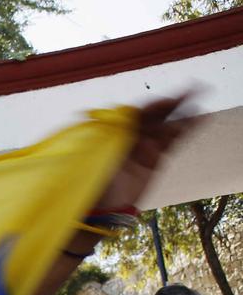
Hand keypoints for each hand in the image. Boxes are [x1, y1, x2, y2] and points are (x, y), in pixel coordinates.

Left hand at [95, 93, 196, 209]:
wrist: (102, 205)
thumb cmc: (93, 177)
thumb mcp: (100, 151)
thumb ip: (114, 132)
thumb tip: (127, 114)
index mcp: (115, 131)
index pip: (138, 113)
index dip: (154, 106)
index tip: (169, 100)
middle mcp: (130, 137)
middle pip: (154, 116)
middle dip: (172, 103)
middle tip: (192, 90)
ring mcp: (144, 148)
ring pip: (166, 127)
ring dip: (183, 114)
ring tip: (199, 101)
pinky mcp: (155, 160)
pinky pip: (173, 142)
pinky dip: (186, 130)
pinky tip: (201, 119)